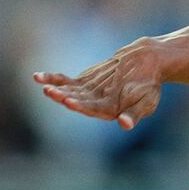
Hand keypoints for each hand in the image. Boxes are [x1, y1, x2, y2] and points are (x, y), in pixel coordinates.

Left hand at [34, 37, 163, 128]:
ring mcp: (87, 94)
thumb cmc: (150, 85)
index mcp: (110, 112)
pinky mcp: (83, 83)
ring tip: (44, 86)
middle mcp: (96, 105)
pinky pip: (65, 81)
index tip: (69, 102)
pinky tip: (38, 77)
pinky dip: (52, 78)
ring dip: (56, 89)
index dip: (80, 106)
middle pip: (77, 101)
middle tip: (51, 92)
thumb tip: (125, 125)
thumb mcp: (148, 100)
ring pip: (68, 92)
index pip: (92, 110)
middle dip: (63, 97)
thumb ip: (135, 113)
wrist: (147, 64)